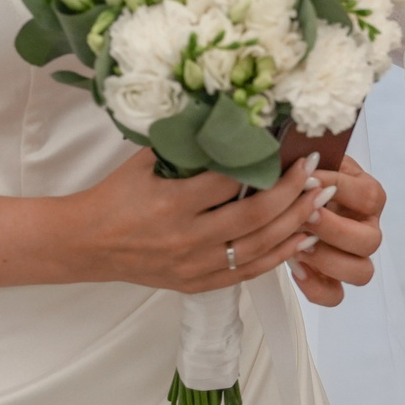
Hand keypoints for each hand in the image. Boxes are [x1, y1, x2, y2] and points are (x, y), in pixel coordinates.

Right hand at [55, 148, 323, 292]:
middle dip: (292, 192)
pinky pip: (247, 272)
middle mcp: (188, 238)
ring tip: (319, 200)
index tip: (289, 146)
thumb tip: (232, 121)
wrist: (86, 244)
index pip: (231, 179)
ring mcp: (194, 265)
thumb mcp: (147, 161)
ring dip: (294, 222)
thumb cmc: (116, 195)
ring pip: (258, 247)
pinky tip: (301, 238)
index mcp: (173, 203)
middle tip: (315, 170)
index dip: (265, 162)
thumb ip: (188, 146)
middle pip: (255, 215)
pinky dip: (278, 255)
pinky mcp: (196, 283)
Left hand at [289, 155, 383, 306]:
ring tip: (300, 245)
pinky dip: (315, 287)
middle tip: (305, 217)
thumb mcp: (314, 161)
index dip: (337, 188)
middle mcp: (368, 228)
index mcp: (369, 196)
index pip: (366, 196)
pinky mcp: (334, 280)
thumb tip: (303, 161)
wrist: (293, 197)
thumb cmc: (307, 176)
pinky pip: (335, 296)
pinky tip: (295, 267)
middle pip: (370, 241)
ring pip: (361, 272)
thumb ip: (313, 160)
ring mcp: (355, 257)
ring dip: (329, 260)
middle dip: (334, 230)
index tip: (306, 180)